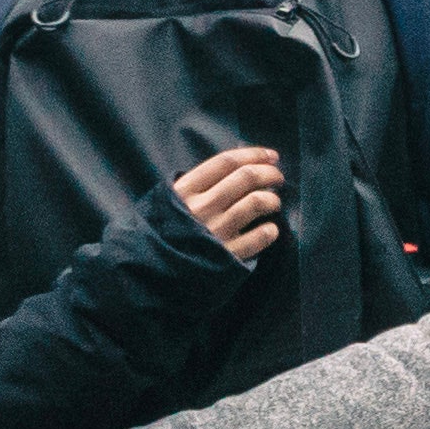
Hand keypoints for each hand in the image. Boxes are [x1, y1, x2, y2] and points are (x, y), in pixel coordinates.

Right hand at [171, 145, 286, 260]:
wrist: (151, 273)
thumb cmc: (163, 234)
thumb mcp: (169, 203)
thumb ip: (195, 186)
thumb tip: (234, 169)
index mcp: (185, 191)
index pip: (225, 162)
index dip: (253, 154)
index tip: (271, 156)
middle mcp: (201, 207)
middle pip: (245, 178)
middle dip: (269, 173)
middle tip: (278, 178)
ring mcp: (215, 231)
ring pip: (256, 202)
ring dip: (272, 199)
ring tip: (274, 203)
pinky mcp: (226, 256)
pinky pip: (259, 238)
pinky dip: (270, 231)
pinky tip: (270, 229)